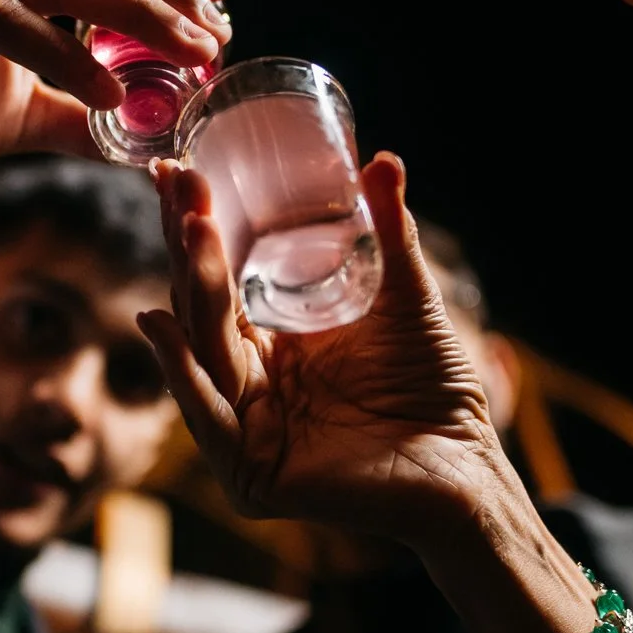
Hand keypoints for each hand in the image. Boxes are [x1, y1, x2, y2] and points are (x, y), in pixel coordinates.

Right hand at [140, 155, 508, 544]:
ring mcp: (247, 429)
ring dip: (192, 290)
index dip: (196, 230)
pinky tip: (165, 328)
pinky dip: (185, 375)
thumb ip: (389, 233)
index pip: (218, 283)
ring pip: (204, 354)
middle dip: (188, 245)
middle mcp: (250, 385)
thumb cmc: (436, 391)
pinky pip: (211, 420)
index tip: (177, 170)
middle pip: (202, 310)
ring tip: (190, 232)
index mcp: (272, 346)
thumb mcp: (404, 299)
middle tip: (179, 183)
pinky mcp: (253, 473)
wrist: (467, 469)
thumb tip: (382, 158)